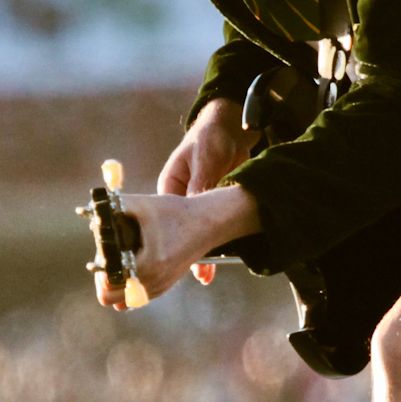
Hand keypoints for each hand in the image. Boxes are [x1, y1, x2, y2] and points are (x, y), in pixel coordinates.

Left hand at [93, 184, 261, 309]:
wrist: (207, 223)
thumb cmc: (177, 212)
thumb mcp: (143, 204)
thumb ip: (115, 206)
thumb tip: (92, 210)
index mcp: (148, 265)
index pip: (107, 285)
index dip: (98, 269)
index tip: (103, 251)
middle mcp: (153, 282)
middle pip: (111, 299)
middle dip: (103, 279)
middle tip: (107, 258)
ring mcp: (159, 287)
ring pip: (124, 300)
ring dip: (116, 283)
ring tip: (118, 260)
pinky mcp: (164, 286)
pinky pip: (137, 296)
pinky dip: (128, 285)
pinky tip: (129, 264)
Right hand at [158, 99, 258, 282]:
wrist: (232, 128)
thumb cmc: (211, 136)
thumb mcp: (205, 158)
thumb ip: (201, 182)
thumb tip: (196, 206)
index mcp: (170, 186)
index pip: (168, 218)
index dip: (176, 239)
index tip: (184, 257)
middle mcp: (182, 198)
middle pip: (185, 230)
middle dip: (193, 252)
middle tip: (201, 273)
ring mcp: (200, 204)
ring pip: (202, 231)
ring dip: (209, 248)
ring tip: (210, 272)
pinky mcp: (217, 205)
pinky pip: (218, 225)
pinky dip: (223, 238)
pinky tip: (227, 254)